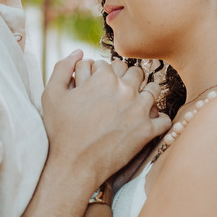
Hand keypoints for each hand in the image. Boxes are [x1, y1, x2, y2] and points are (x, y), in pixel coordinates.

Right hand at [41, 52, 170, 188]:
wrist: (74, 165)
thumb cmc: (60, 131)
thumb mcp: (51, 94)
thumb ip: (63, 67)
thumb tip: (78, 51)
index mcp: (104, 78)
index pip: (112, 65)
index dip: (106, 73)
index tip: (102, 84)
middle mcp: (126, 90)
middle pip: (136, 73)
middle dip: (128, 79)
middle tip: (120, 92)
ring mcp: (139, 110)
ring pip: (154, 90)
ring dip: (146, 93)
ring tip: (137, 103)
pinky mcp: (147, 131)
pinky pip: (164, 119)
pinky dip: (159, 120)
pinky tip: (149, 122)